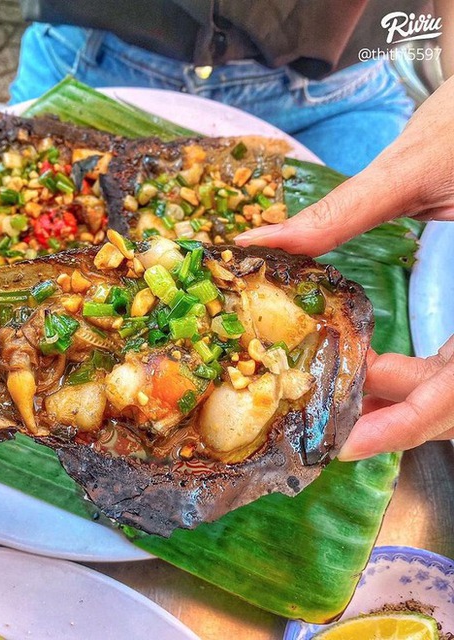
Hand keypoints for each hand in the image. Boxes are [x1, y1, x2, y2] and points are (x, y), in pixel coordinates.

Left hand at [234, 76, 453, 458]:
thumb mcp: (414, 168)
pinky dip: (409, 374)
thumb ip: (341, 215)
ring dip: (395, 397)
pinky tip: (366, 362)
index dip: (402, 425)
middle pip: (452, 405)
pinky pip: (452, 364)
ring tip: (335, 387)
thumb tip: (261, 242)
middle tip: (324, 426)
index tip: (341, 444)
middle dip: (390, 420)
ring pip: (450, 388)